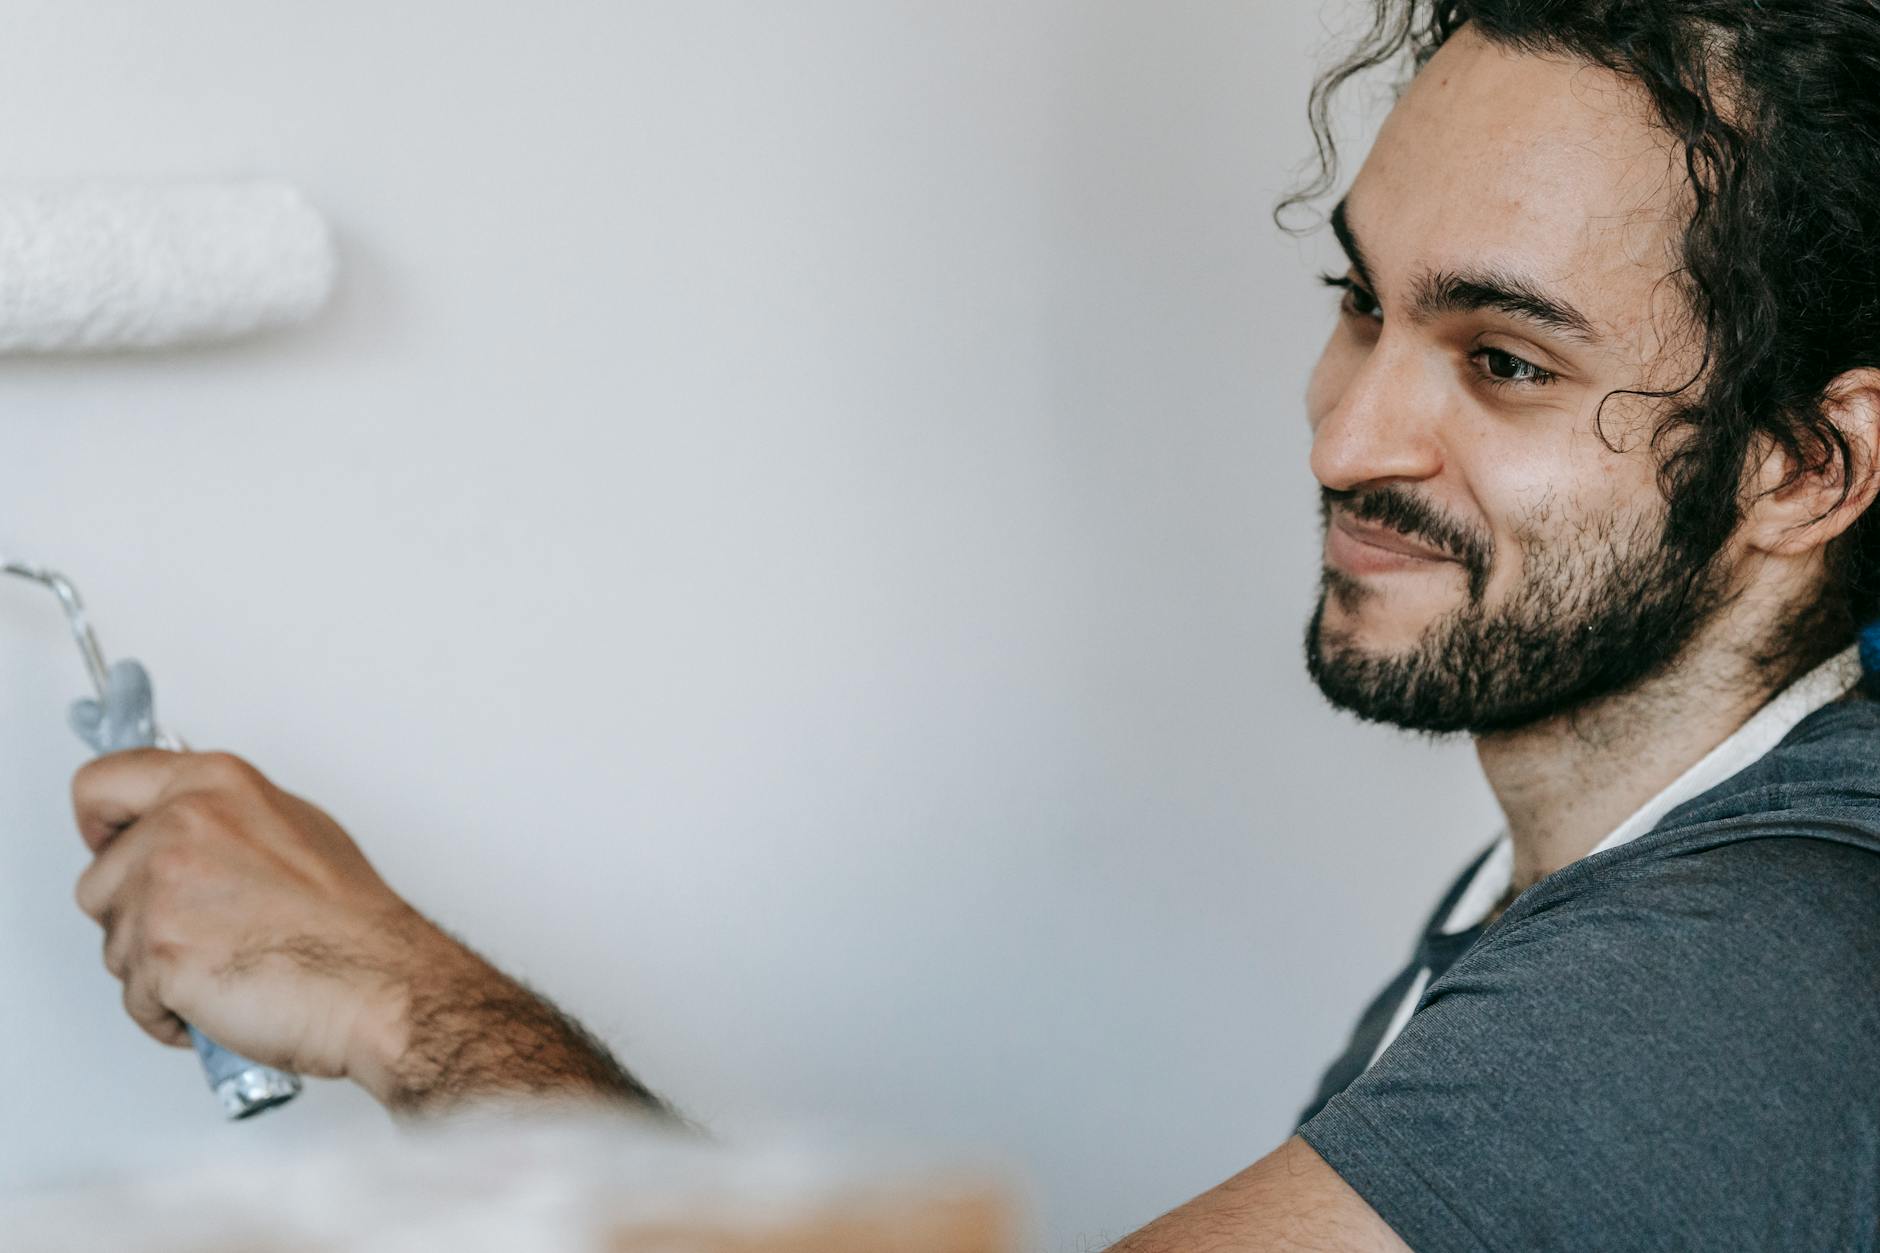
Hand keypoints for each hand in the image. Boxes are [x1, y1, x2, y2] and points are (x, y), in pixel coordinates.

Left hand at [71, 749, 464, 1095]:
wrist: (379, 982)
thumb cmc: (352, 921)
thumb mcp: (296, 827)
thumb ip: (224, 817)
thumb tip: (186, 828)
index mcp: (214, 784)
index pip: (102, 784)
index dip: (100, 825)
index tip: (109, 844)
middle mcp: (181, 825)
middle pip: (98, 882)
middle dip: (136, 918)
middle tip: (196, 933)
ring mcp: (164, 889)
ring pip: (114, 944)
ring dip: (155, 969)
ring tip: (222, 969)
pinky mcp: (159, 952)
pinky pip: (133, 997)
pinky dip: (168, 1013)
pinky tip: (219, 1001)